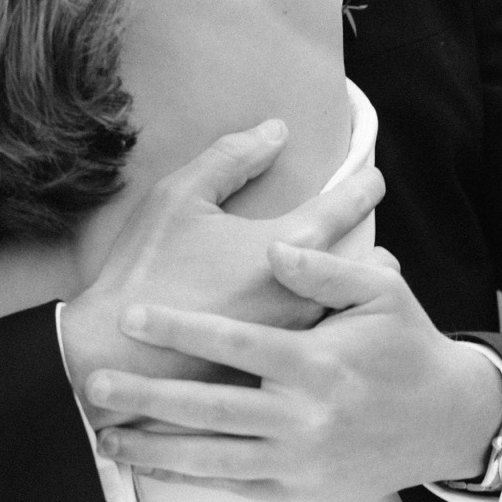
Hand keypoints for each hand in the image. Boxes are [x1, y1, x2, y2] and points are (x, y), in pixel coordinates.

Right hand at [60, 121, 384, 429]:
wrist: (117, 354)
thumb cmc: (148, 268)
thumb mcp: (179, 196)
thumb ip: (231, 157)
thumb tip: (277, 131)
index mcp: (289, 245)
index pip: (345, 206)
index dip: (363, 187)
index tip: (375, 179)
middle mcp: (306, 293)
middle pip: (366, 270)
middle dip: (376, 259)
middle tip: (384, 254)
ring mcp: (295, 337)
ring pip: (346, 313)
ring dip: (353, 299)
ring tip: (356, 294)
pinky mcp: (279, 369)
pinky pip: (320, 344)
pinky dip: (326, 333)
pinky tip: (317, 333)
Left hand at [93, 242, 501, 497]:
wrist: (447, 421)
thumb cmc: (406, 346)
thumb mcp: (381, 293)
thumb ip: (325, 270)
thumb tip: (273, 249)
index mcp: (318, 363)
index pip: (234, 342)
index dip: (179, 328)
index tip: (132, 315)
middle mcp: (304, 417)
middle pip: (210, 408)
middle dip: (146, 397)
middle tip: (94, 383)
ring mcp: (299, 459)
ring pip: (212, 458)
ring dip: (153, 447)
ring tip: (104, 436)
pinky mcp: (298, 488)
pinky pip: (231, 484)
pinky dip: (186, 476)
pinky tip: (149, 464)